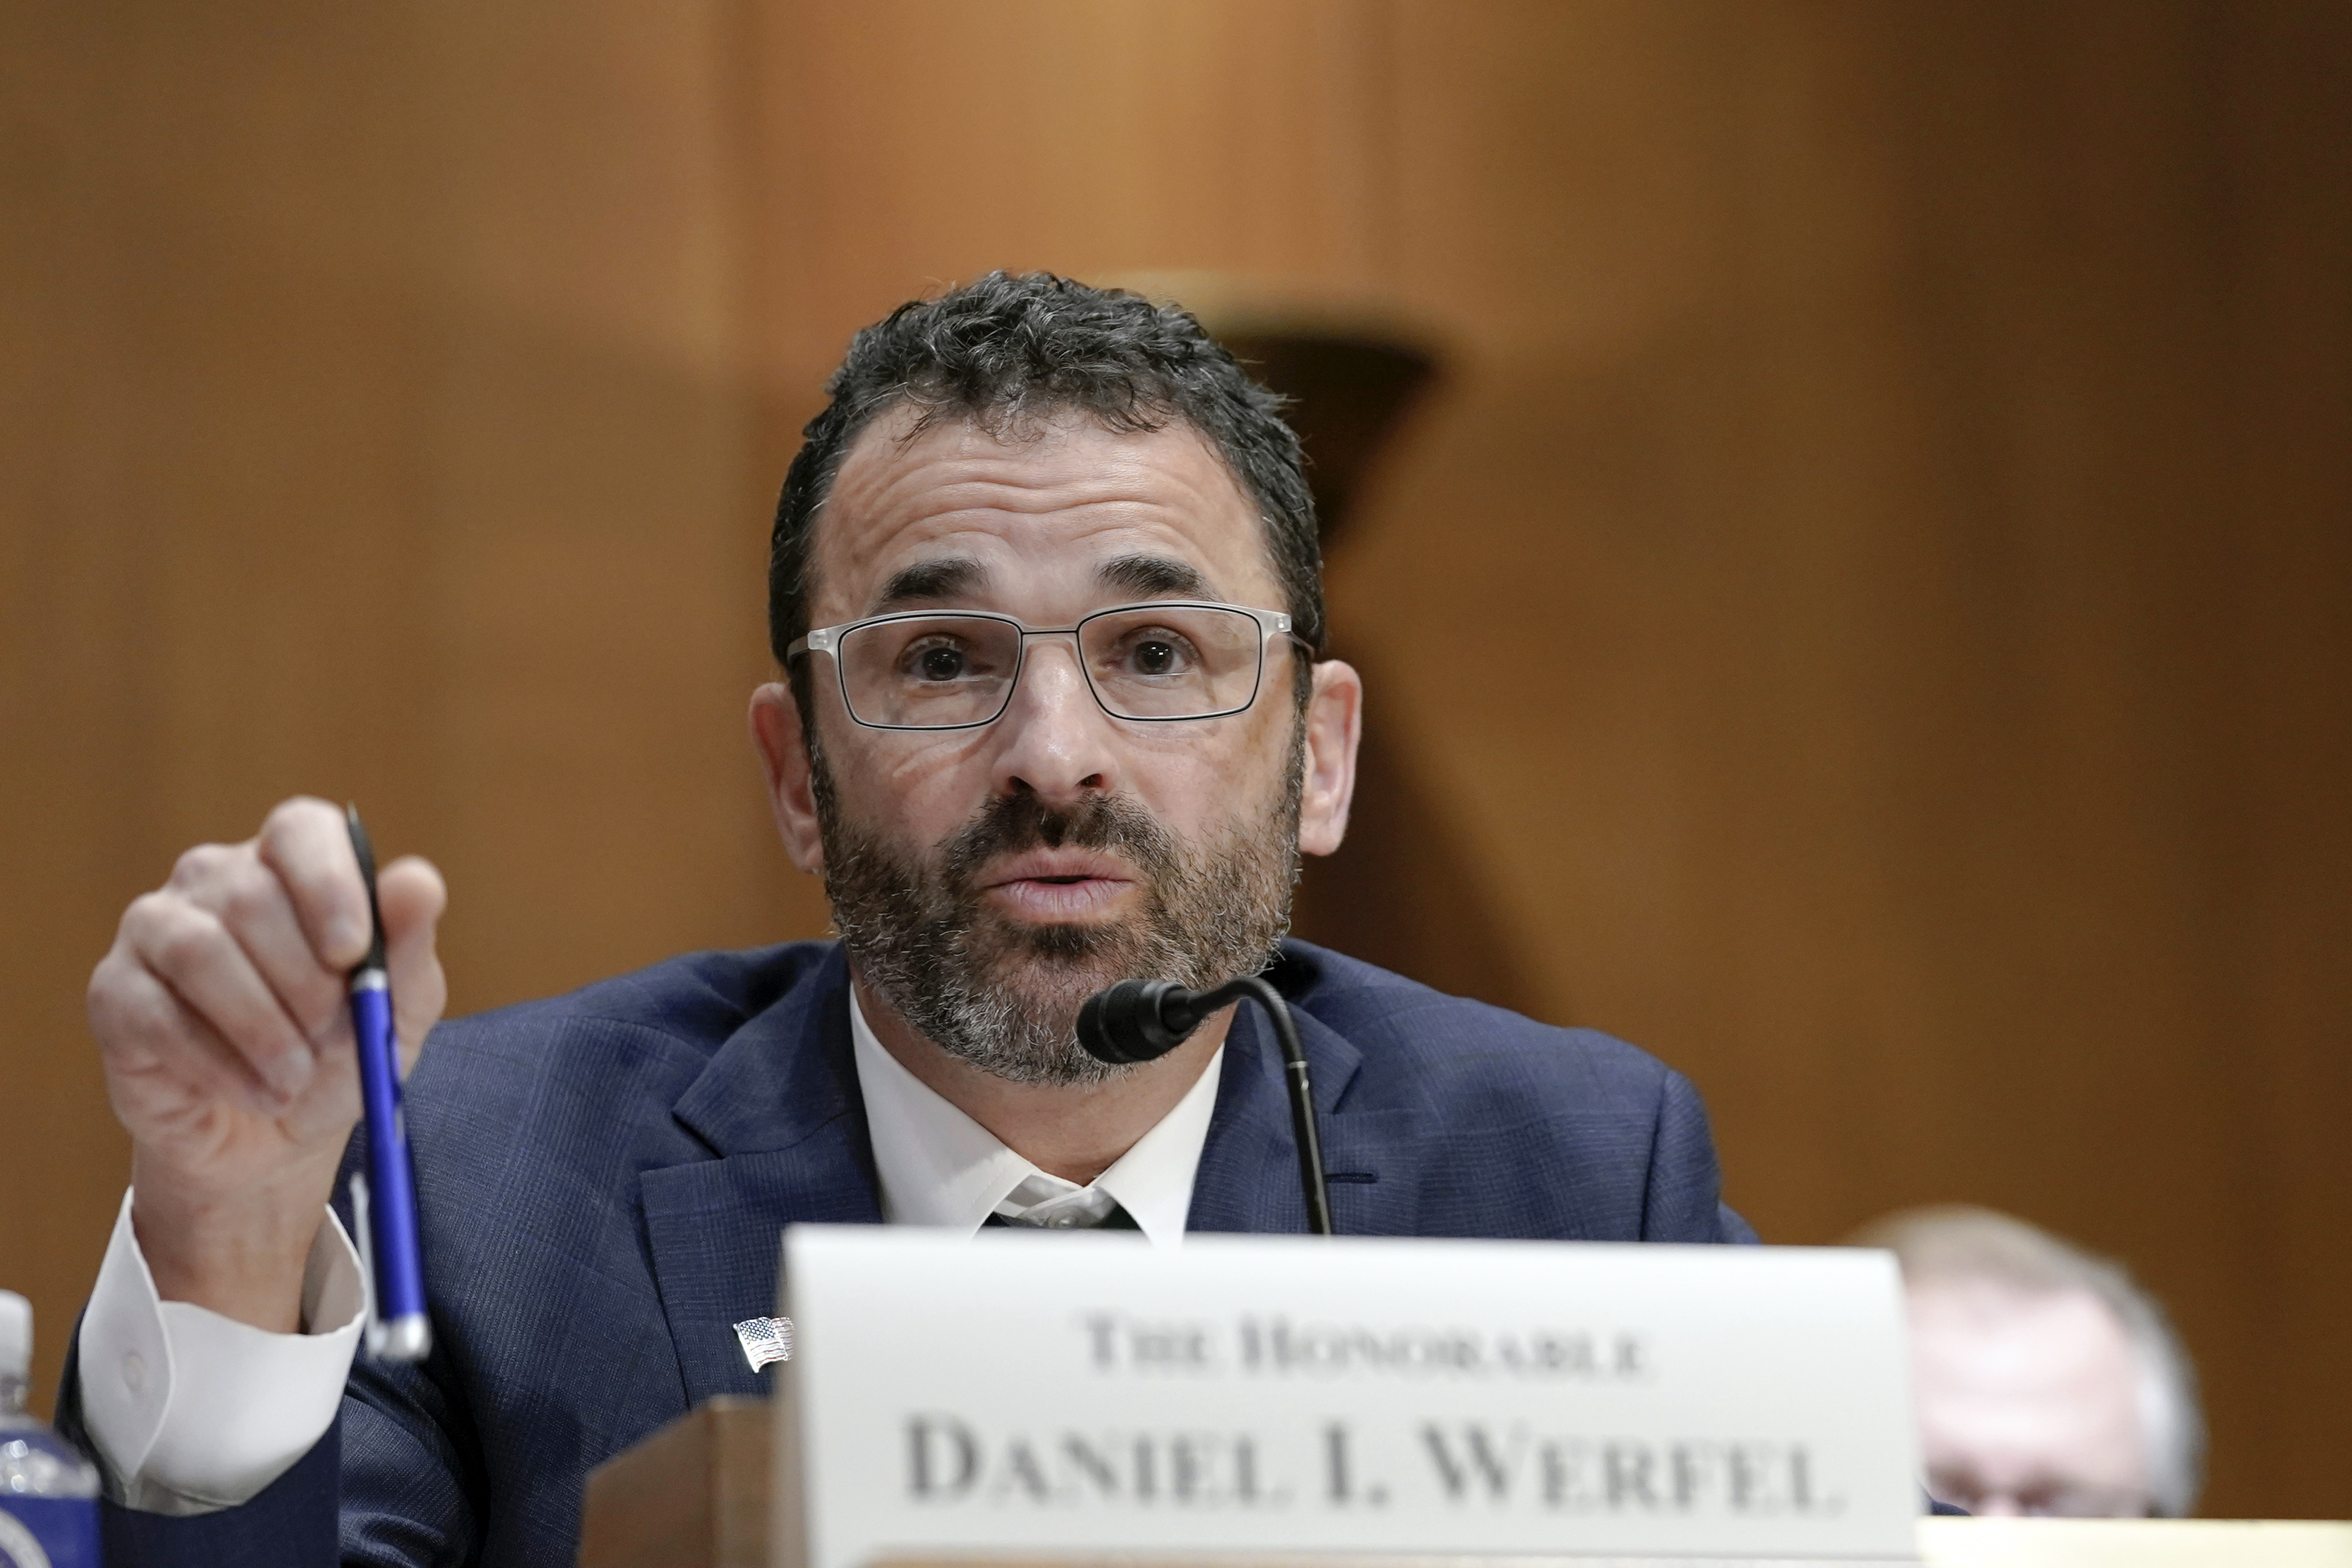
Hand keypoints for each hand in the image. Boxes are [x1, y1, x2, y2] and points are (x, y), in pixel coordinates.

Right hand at [88, 797, 446, 1330]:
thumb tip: (418, 881)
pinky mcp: (115, 992)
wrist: (277, 1137)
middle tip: (329, 1037)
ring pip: (200, 951)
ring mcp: (155, 930)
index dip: (329, 883)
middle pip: (251, 898)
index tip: (352, 952)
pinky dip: (219, 1065)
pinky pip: (157, 1015)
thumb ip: (408, 944)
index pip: (300, 830)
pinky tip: (259, 1093)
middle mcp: (215, 880)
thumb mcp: (396, 1008)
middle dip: (303, 983)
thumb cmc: (341, 1055)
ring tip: (295, 1078)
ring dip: (261, 1027)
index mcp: (291, 866)